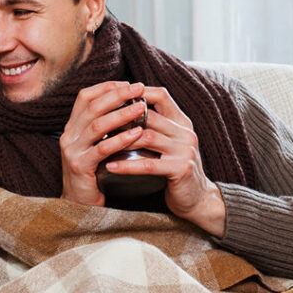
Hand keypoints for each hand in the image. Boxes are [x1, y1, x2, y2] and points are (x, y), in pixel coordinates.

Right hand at [60, 81, 148, 205]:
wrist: (78, 204)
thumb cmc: (93, 173)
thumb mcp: (95, 145)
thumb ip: (104, 126)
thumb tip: (129, 103)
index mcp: (72, 127)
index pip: (84, 97)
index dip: (106, 87)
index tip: (127, 83)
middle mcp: (69, 136)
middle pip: (91, 106)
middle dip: (116, 95)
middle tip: (138, 88)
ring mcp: (72, 151)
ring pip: (96, 125)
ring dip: (121, 114)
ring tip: (140, 108)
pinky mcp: (80, 167)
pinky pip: (102, 149)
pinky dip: (120, 139)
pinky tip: (136, 133)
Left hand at [104, 86, 225, 235]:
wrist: (196, 199)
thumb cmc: (174, 169)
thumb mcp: (167, 143)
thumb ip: (153, 127)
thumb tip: (120, 110)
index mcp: (182, 122)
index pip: (161, 95)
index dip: (137, 93)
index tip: (112, 97)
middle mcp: (185, 132)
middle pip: (149, 116)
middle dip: (121, 118)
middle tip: (97, 122)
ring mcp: (185, 150)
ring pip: (147, 137)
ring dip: (121, 140)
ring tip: (99, 143)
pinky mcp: (182, 169)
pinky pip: (149, 165)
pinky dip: (127, 165)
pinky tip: (110, 166)